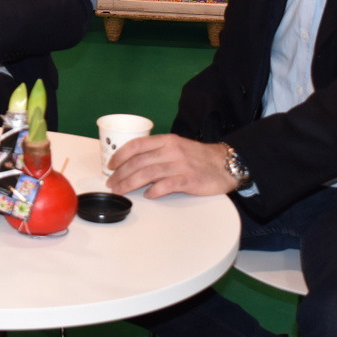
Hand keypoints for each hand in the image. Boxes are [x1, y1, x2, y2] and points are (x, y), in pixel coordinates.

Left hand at [106, 134, 236, 198]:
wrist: (226, 164)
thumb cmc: (199, 157)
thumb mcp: (177, 147)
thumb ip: (158, 152)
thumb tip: (133, 164)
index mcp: (167, 140)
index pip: (137, 145)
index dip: (120, 155)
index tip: (110, 165)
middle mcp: (172, 150)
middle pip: (138, 161)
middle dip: (120, 173)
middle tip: (111, 183)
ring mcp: (180, 165)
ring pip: (147, 174)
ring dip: (129, 183)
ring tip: (120, 191)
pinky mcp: (189, 179)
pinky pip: (166, 185)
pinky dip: (154, 191)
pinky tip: (147, 195)